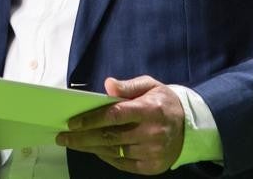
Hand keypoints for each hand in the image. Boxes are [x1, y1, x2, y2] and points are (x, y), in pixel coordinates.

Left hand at [55, 75, 184, 174]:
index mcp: (149, 110)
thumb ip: (128, 86)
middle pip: (110, 137)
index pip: (115, 115)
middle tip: (62, 137)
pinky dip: (106, 157)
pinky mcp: (152, 166)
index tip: (72, 123)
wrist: (190, 128)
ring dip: (90, 148)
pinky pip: (122, 164)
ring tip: (73, 143)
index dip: (91, 119)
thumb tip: (108, 85)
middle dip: (82, 137)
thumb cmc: (162, 103)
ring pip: (114, 152)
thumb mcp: (150, 86)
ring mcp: (152, 152)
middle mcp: (152, 133)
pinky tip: (94, 150)